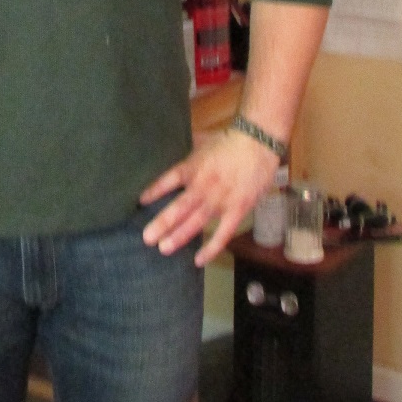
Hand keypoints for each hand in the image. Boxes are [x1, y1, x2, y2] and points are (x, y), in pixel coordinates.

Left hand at [140, 129, 279, 266]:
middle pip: (179, 207)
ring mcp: (220, 200)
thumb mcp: (203, 141)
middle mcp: (203, 186)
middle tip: (147, 238)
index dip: (154, 191)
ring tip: (163, 248)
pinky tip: (199, 260)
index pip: (168, 180)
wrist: (259, 142)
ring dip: (180, 236)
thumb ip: (188, 152)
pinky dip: (211, 248)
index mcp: (193, 167)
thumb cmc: (230, 140)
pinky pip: (223, 233)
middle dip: (162, 223)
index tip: (141, 202)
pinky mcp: (237, 210)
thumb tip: (172, 148)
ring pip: (197, 222)